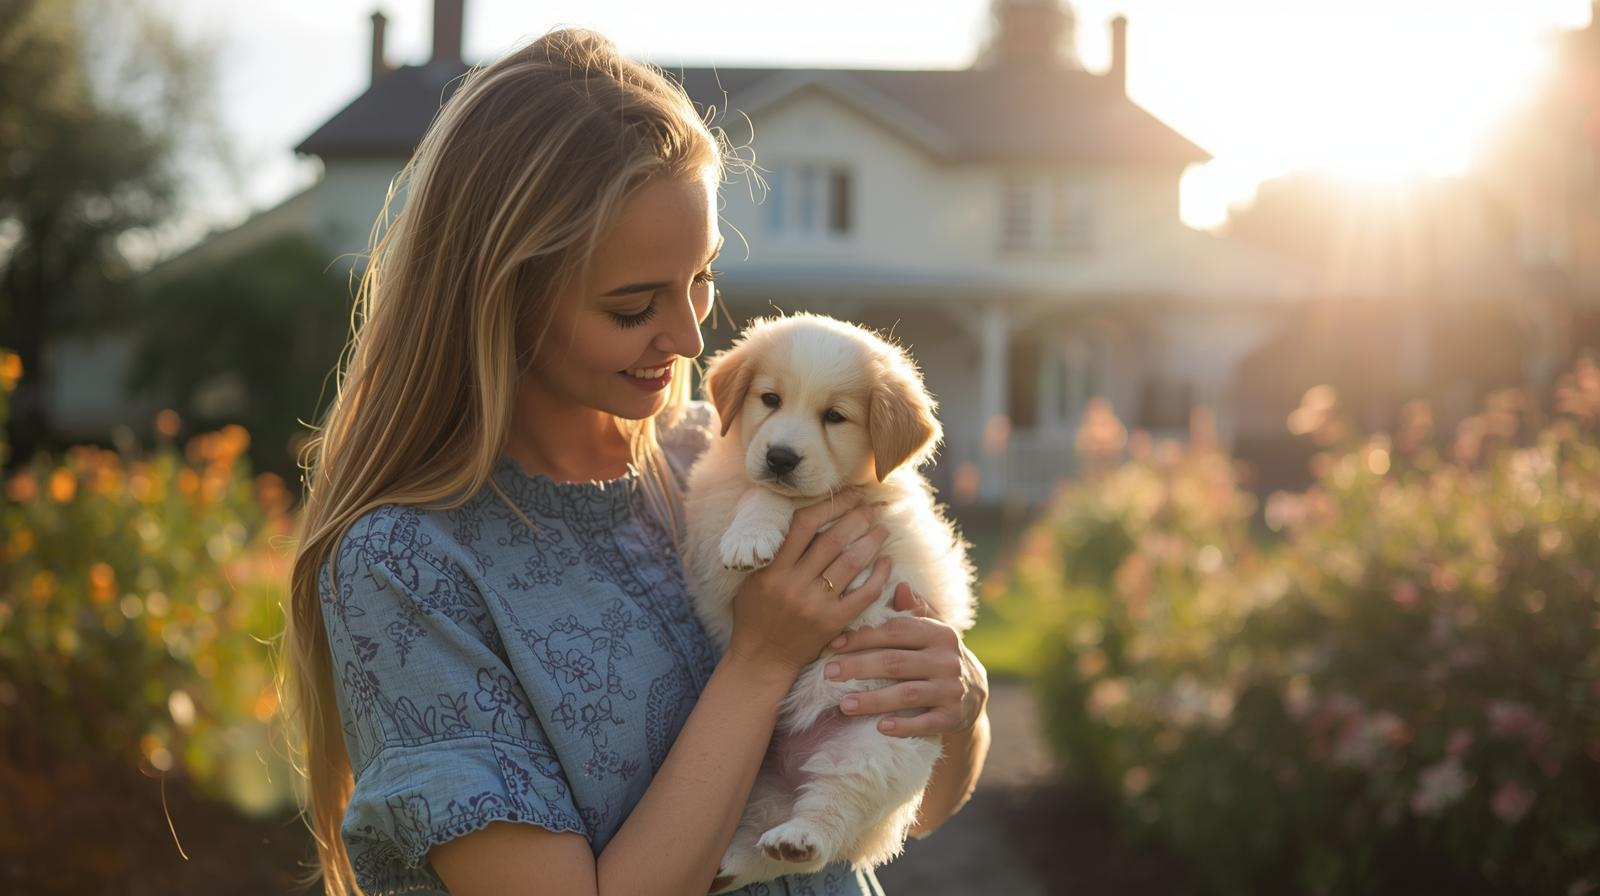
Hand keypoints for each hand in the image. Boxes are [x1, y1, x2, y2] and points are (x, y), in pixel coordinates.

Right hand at [726, 489, 892, 678]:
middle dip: (856, 518)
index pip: (805, 525)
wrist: (761, 660)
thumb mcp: (753, 580)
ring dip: (871, 542)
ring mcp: (815, 605)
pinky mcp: (833, 624)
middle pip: (833, 540)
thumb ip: (773, 553)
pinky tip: (886, 563)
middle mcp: (795, 585)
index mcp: (773, 570)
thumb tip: (801, 520)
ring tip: (881, 529)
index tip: (847, 495)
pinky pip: (863, 595)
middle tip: (870, 508)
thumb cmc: (754, 616)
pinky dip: (877, 576)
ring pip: (850, 564)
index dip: (830, 505)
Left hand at [825, 583, 988, 737]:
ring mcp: (951, 689)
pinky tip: (880, 727)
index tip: (833, 644)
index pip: (896, 631)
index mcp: (939, 633)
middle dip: (859, 667)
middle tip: (828, 673)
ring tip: (843, 705)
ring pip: (907, 694)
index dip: (863, 637)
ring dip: (873, 700)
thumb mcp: (932, 630)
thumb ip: (914, 610)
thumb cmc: (938, 655)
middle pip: (896, 662)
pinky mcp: (953, 717)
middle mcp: (947, 660)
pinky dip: (903, 726)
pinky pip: (925, 723)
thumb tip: (898, 584)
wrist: (974, 693)